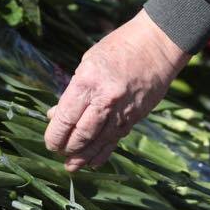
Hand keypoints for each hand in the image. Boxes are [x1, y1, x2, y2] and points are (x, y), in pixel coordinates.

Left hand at [44, 11, 189, 171]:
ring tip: (72, 166)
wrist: (158, 43)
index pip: (65, 119)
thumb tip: (55, 115)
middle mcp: (105, 99)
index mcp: (88, 81)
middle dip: (66, 149)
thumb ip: (72, 91)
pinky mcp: (136, 116)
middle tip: (59, 153)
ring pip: (98, 143)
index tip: (50, 142)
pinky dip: (103, 153)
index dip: (54, 136)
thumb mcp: (88, 62)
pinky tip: (93, 162)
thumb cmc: (119, 46)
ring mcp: (123, 110)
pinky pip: (116, 140)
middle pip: (80, 136)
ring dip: (82, 157)